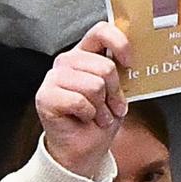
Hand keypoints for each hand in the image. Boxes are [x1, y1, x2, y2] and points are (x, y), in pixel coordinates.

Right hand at [36, 21, 133, 175]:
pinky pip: (79, 101)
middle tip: (111, 107)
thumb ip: (121, 71)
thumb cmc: (100, 119)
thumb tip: (136, 59)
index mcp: (85, 54)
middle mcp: (67, 61)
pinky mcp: (45, 96)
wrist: (84, 150)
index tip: (129, 63)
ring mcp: (53, 77)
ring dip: (102, 107)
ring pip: (94, 85)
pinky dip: (89, 115)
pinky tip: (85, 119)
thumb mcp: (118, 91)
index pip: (101, 31)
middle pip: (104, 66)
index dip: (119, 43)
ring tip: (97, 115)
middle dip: (114, 93)